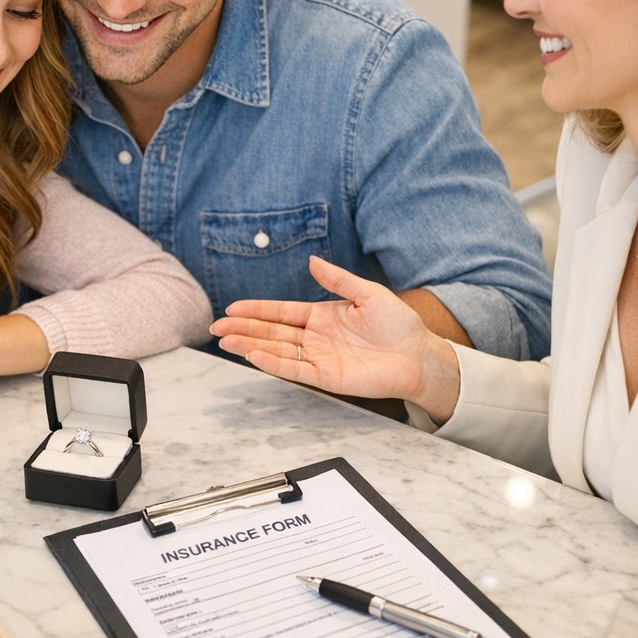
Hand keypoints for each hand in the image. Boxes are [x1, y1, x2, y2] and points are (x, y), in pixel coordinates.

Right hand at [210, 256, 460, 419]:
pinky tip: (254, 355)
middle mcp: (315, 338)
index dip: (256, 310)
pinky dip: (273, 363)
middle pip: (271, 332)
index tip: (232, 308)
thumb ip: (338, 279)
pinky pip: (295, 370)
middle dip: (243, 329)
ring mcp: (319, 358)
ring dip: (250, 345)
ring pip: (277, 351)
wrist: (420, 355)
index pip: (280, 312)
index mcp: (321, 316)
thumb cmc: (398, 325)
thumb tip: (311, 260)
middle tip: (217, 327)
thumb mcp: (367, 293)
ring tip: (226, 340)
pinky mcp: (327, 377)